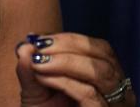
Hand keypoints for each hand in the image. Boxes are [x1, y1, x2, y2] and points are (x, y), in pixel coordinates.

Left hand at [16, 32, 134, 105]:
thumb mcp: (35, 91)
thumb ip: (28, 69)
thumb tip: (24, 46)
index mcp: (102, 77)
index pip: (98, 48)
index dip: (70, 39)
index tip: (41, 39)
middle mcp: (115, 90)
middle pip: (103, 56)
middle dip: (68, 47)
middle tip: (39, 48)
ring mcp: (112, 104)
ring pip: (99, 72)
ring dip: (65, 61)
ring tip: (38, 63)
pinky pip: (89, 94)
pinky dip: (64, 81)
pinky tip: (44, 78)